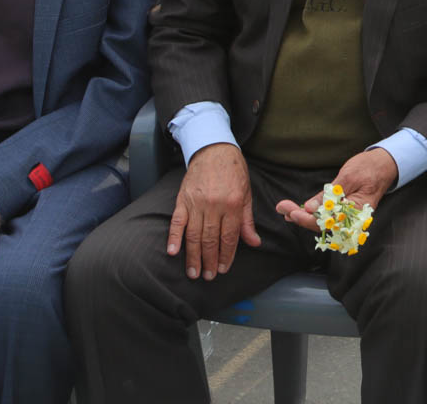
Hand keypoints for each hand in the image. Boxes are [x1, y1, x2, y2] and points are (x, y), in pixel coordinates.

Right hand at [167, 143, 259, 280]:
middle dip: (209, 260)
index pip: (229, 236)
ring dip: (193, 256)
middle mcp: (214, 205)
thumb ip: (247, 221)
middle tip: (208, 276)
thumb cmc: (234, 173)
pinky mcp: (182, 200)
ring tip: (193, 272)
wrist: (214, 150)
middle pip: (211, 239)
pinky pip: (177, 221)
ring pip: (194, 234)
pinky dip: (174, 237)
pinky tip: (172, 252)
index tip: (223, 269)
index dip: (227, 255)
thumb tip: (254, 242)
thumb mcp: (246, 195)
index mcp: (232, 204)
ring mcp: (196, 203)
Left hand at [276, 147, 397, 231]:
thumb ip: (330, 195)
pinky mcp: (343, 209)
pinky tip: (298, 209)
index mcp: (356, 213)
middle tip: (282, 207)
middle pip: (323, 224)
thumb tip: (310, 208)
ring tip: (284, 208)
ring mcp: (347, 215)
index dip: (308, 219)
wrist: (384, 164)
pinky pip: (326, 215)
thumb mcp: (348, 178)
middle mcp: (351, 219)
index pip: (328, 222)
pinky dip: (311, 212)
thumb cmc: (370, 168)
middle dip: (300, 217)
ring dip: (303, 215)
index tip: (292, 212)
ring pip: (322, 221)